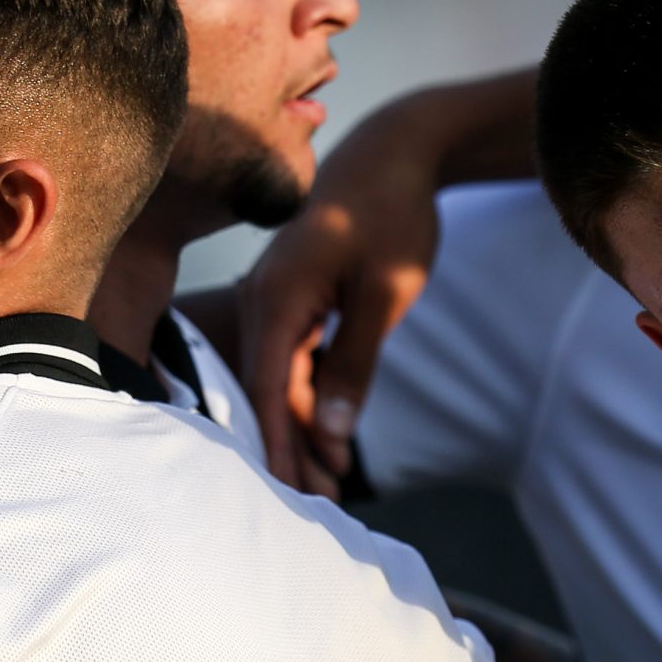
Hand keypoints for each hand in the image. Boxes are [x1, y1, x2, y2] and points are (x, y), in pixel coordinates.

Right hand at [238, 109, 444, 494]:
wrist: (395, 155)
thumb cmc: (393, 216)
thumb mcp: (387, 293)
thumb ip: (357, 362)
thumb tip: (335, 431)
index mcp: (279, 295)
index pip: (269, 386)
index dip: (277, 443)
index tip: (286, 494)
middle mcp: (266, 299)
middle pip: (269, 390)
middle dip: (292, 450)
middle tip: (321, 507)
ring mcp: (278, 299)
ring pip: (284, 380)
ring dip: (306, 430)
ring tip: (332, 486)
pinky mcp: (297, 301)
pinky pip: (296, 361)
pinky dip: (314, 399)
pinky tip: (333, 439)